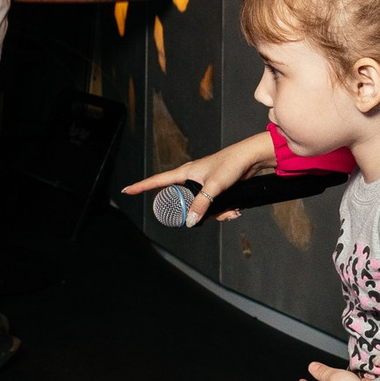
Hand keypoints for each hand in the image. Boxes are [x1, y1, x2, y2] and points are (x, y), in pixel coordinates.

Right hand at [121, 131, 278, 225]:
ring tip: (228, 211)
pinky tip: (233, 210)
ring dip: (214, 213)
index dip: (142, 187)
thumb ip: (202, 205)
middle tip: (206, 216)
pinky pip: (212, 206)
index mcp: (185, 172)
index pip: (157, 181)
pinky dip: (222, 210)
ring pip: (200, 207)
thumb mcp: (214, 187)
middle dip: (195, 214)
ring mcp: (203, 184)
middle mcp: (192, 178)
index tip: (128, 190)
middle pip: (182, 202)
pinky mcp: (215, 189)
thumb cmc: (232, 164)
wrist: (251, 158)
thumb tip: (191, 222)